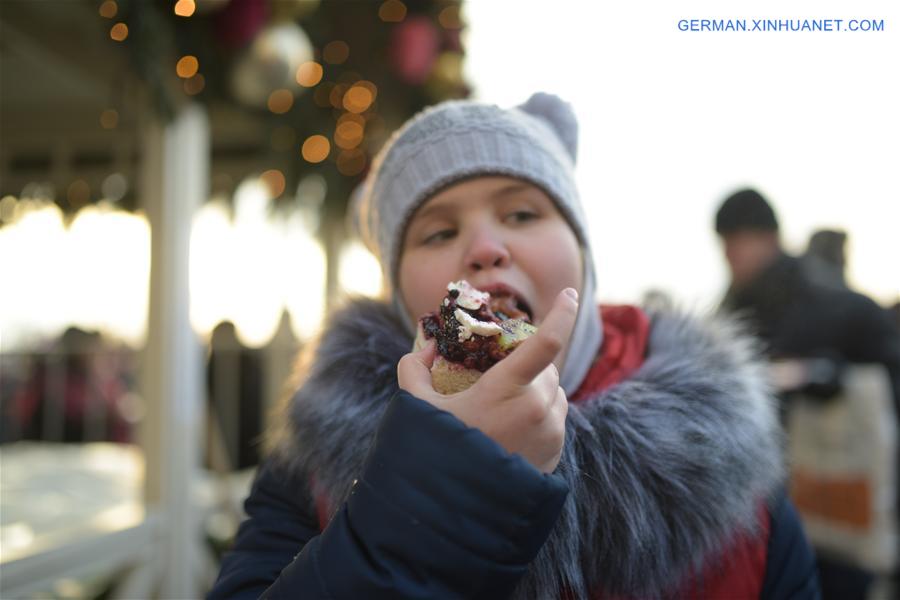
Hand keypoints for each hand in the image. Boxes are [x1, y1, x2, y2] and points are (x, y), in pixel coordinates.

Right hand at [398, 288, 578, 472]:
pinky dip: (540, 414)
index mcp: (508, 389)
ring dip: (536, 390)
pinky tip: (513, 430)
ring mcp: (551, 430)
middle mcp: (538, 407)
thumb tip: (423, 347)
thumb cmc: (441, 455)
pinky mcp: (557, 450)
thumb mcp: (419, 410)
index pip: (547, 343)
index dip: (563, 314)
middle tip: (499, 381)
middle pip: (545, 368)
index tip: (571, 293)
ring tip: (504, 410)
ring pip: (554, 392)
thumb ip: (414, 371)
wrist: (462, 510)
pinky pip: (556, 417)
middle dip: (526, 367)